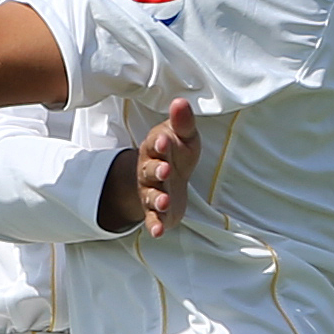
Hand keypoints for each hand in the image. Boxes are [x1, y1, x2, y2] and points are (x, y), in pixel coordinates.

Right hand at [137, 98, 200, 236]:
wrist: (167, 176)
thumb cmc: (176, 152)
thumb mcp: (183, 136)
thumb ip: (183, 122)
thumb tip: (181, 101)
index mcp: (156, 149)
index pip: (155, 145)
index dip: (160, 143)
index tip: (164, 140)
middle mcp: (149, 171)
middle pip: (150, 170)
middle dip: (157, 170)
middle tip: (165, 169)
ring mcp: (151, 192)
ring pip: (150, 195)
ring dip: (156, 198)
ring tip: (164, 201)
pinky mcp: (156, 212)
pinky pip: (152, 219)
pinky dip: (153, 225)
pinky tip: (158, 232)